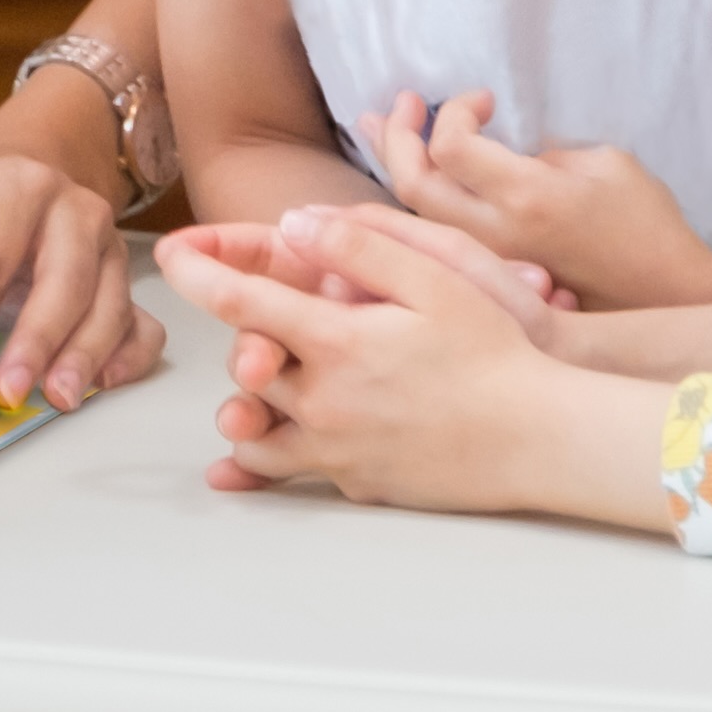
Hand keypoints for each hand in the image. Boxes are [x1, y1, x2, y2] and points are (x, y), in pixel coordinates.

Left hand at [0, 80, 165, 412]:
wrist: (16, 174)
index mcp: (14, 183)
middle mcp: (73, 206)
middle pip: (64, 279)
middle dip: (37, 341)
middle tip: (10, 393)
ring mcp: (108, 241)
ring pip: (109, 302)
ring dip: (84, 356)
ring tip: (57, 399)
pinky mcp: (125, 275)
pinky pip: (144, 319)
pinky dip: (130, 353)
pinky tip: (104, 382)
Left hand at [159, 207, 589, 513]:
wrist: (542, 440)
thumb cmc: (497, 354)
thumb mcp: (437, 278)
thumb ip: (360, 246)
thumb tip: (293, 226)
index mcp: (338, 344)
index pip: (242, 302)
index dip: (197, 271)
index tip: (169, 253)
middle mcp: (325, 404)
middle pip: (246, 370)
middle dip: (241, 343)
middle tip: (251, 325)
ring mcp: (339, 452)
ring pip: (256, 434)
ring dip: (246, 408)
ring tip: (251, 387)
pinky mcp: (359, 485)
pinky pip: (296, 473)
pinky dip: (267, 461)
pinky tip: (242, 465)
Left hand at [369, 94, 711, 308]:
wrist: (665, 294)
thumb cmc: (646, 221)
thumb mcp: (605, 164)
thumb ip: (541, 154)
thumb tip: (500, 155)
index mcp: (528, 196)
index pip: (450, 146)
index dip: (453, 111)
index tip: (484, 99)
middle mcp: (496, 232)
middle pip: (411, 184)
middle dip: (397, 134)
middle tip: (404, 102)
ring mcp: (489, 259)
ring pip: (412, 213)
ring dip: (392, 163)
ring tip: (379, 125)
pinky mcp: (492, 274)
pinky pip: (433, 234)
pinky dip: (411, 197)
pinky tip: (406, 172)